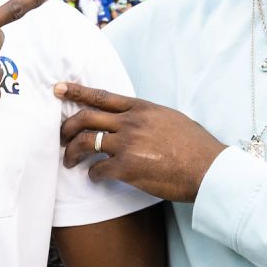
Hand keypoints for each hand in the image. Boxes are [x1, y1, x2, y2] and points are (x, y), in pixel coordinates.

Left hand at [56, 82, 225, 202]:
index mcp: (141, 108)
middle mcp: (131, 122)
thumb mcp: (170, 119)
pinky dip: (92, 174)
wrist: (207, 168)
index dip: (76, 91)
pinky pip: (98, 169)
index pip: (101, 96)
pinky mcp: (127, 167)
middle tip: (59, 136)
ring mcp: (127, 143)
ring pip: (85, 142)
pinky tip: (95, 178)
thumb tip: (136, 120)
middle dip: (66, 126)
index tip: (58, 89)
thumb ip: (148, 117)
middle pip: (85, 117)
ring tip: (69, 161)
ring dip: (72, 152)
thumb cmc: (195, 146)